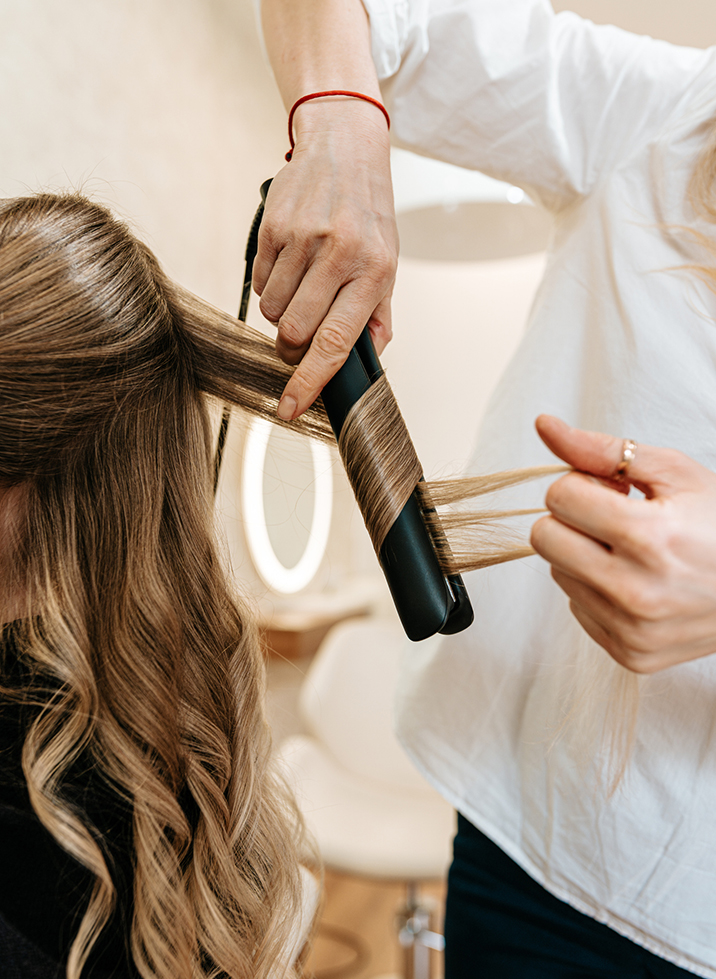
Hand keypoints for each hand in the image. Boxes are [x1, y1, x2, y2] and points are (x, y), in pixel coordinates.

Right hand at [253, 101, 396, 419]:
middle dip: (291, 344)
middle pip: (294, 332)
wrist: (344, 147)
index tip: (290, 408)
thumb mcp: (387, 265)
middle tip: (301, 331)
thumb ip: (376, 318)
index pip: (335, 343)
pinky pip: (259, 282)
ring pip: (272, 310)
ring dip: (281, 311)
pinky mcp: (274, 226)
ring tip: (303, 283)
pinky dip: (270, 284)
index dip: (309, 382)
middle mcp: (340, 254)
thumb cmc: (368, 215)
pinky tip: (290, 261)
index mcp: (374, 272)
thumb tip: (363, 366)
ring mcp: (304, 238)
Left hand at [530, 415, 715, 672]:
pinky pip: (577, 608)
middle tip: (613, 518)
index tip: (612, 489)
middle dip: (572, 519)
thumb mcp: (675, 473)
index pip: (559, 497)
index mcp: (648, 537)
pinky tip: (637, 581)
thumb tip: (544, 426)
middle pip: (545, 538)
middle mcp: (635, 591)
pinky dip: (598, 590)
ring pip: (558, 574)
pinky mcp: (631, 654)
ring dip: (584, 555)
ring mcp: (632, 629)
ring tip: (632, 550)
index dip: (582, 484)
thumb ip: (604, 449)